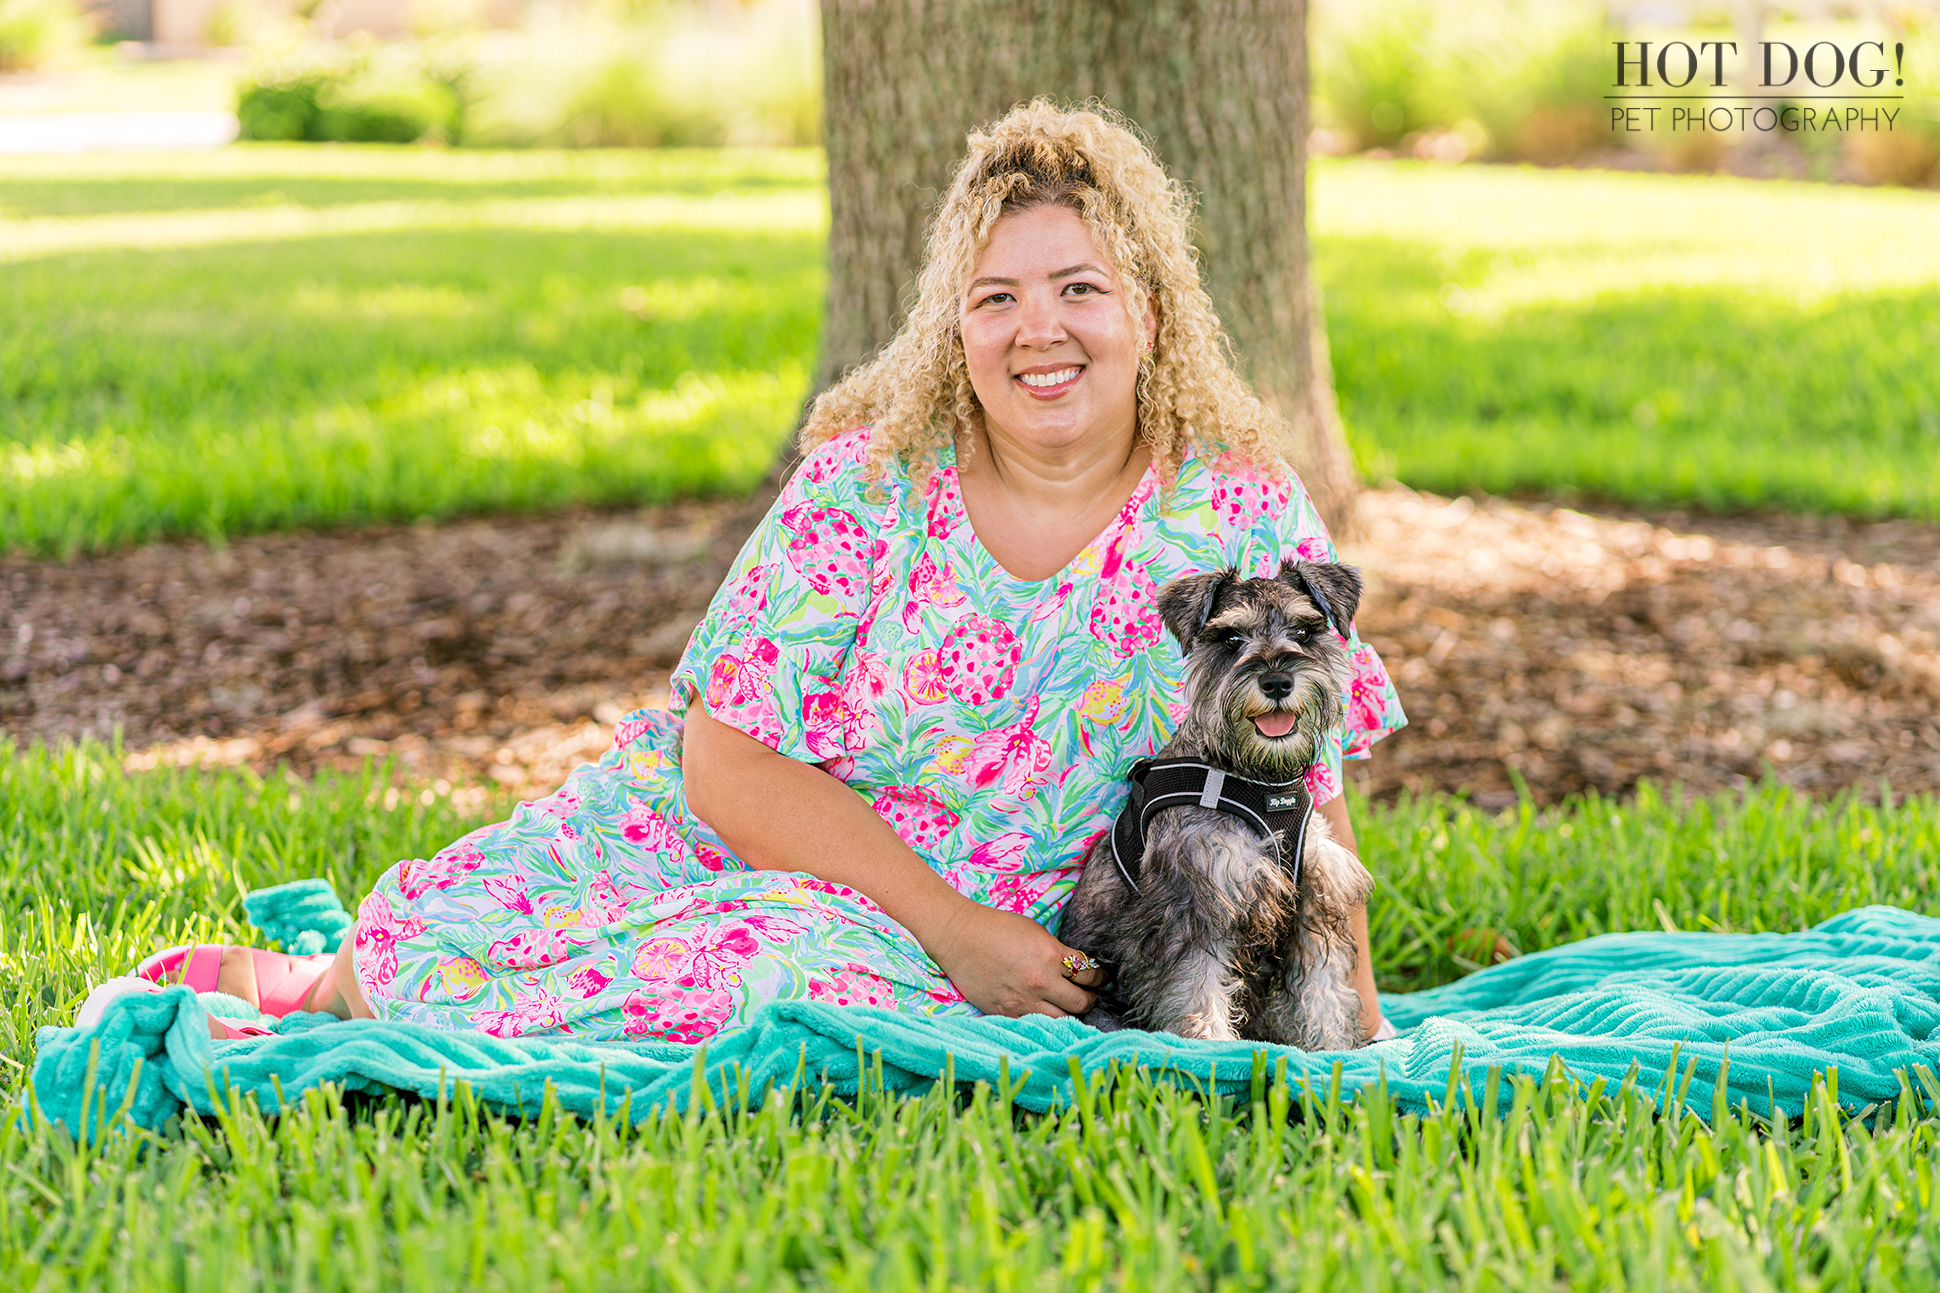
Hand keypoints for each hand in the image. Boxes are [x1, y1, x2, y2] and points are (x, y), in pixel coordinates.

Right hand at [927, 901, 1106, 1018]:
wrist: (959, 937)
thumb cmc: (997, 928)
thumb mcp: (1036, 932)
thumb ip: (1057, 952)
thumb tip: (1075, 967)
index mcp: (1051, 956)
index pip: (1089, 973)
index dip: (1099, 977)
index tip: (1100, 978)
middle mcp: (1041, 981)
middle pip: (1081, 1002)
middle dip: (1090, 998)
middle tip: (1090, 994)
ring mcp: (1023, 1001)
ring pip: (1062, 1019)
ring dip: (1070, 1013)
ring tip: (1070, 1007)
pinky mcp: (1006, 1012)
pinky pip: (1035, 1023)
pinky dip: (1045, 1019)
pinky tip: (1047, 1013)